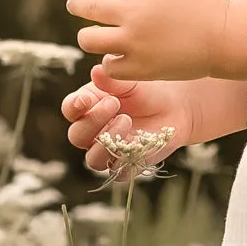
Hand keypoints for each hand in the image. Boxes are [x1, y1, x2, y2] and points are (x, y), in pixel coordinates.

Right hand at [62, 64, 199, 175]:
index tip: (85, 100)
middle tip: (113, 104)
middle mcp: (92, 132)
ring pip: (93, 159)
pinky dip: (125, 162)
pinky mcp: (126, 166)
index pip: (70, 109)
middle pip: (77, 136)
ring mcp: (107, 151)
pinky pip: (118, 173)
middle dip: (92, 121)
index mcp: (87, 107)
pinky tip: (137, 144)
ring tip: (126, 120)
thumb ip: (112, 80)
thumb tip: (96, 72)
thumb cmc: (147, 90)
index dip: (73, 106)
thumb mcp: (130, 82)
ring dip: (106, 142)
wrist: (175, 108)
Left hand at [66, 0, 229, 79]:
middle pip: (86, 8)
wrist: (222, 37)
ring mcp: (134, 42)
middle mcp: (132, 13)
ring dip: (89, 36)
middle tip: (76, 8)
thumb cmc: (195, 7)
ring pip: (88, 39)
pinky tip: (118, 57)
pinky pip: (107, 66)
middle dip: (77, 6)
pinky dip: (111, 62)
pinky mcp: (139, 68)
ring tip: (95, 37)